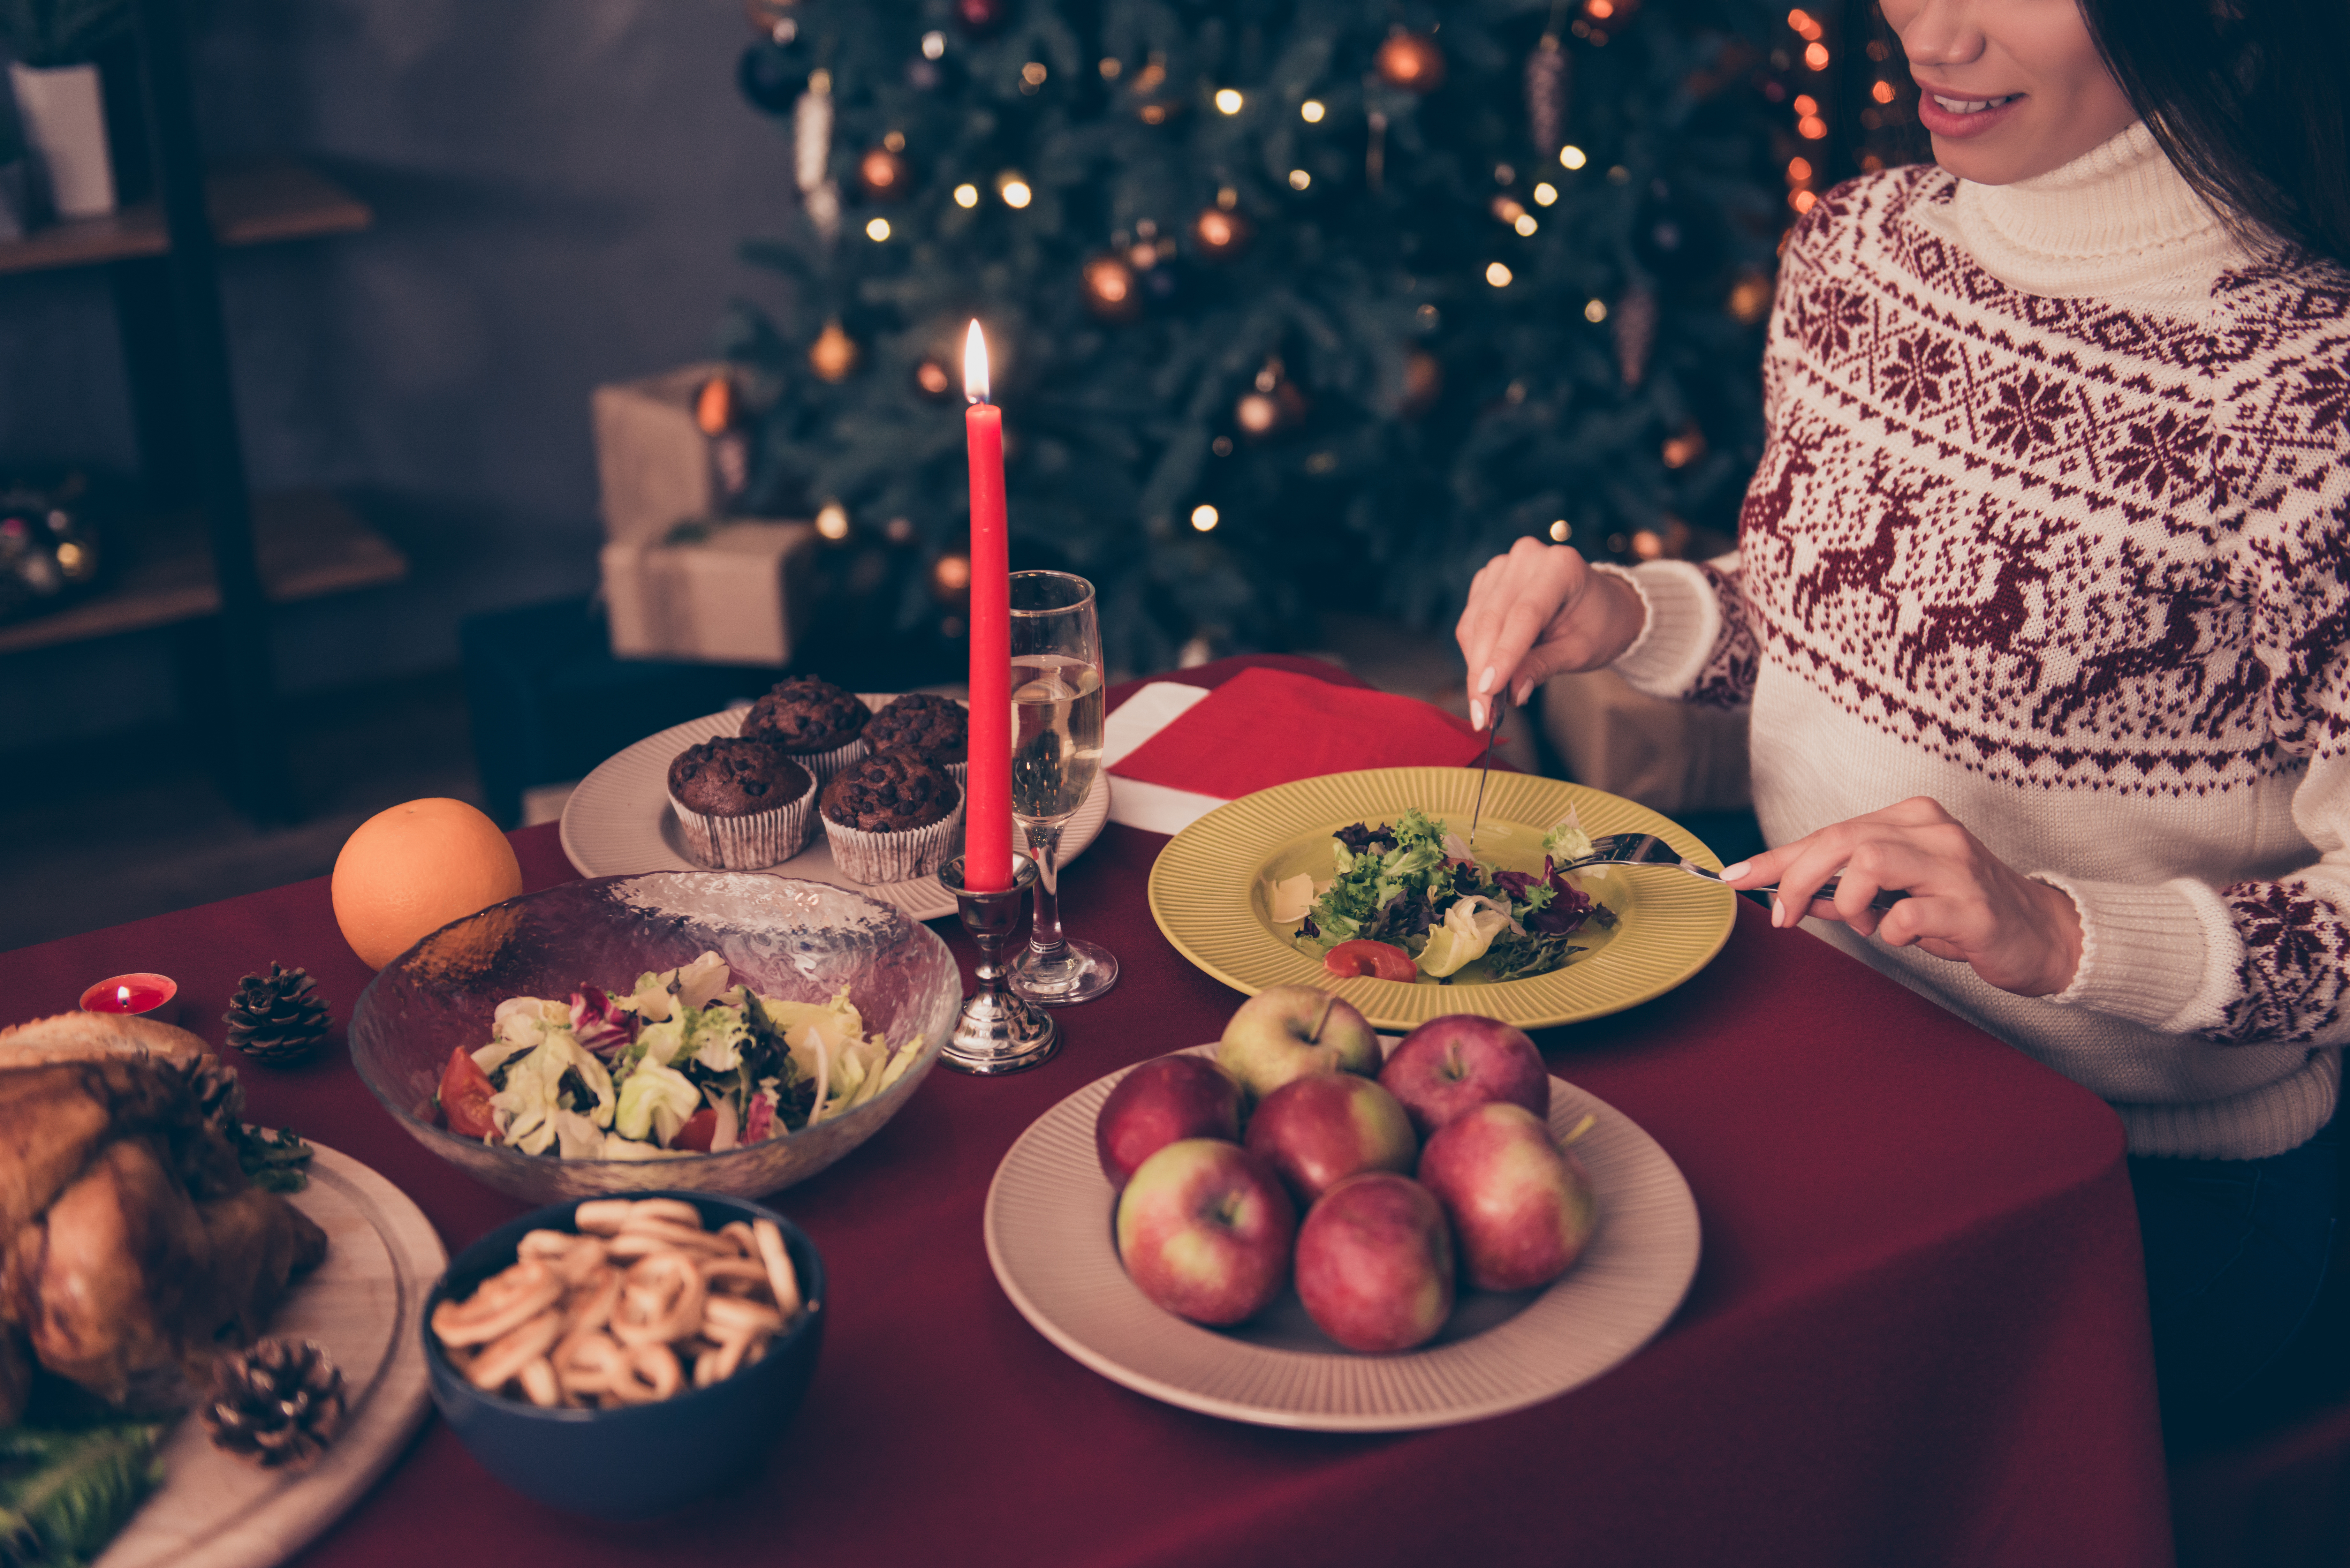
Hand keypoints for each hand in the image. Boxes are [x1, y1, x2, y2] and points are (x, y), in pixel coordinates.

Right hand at [1455, 537, 1647, 728]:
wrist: (1604, 605)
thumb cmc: (1599, 625)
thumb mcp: (1581, 651)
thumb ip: (1544, 666)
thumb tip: (1511, 693)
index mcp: (1561, 566)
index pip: (1523, 615)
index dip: (1503, 656)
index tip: (1487, 693)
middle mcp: (1528, 557)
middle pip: (1492, 619)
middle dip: (1482, 671)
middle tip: (1481, 714)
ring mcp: (1504, 565)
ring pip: (1475, 622)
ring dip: (1475, 666)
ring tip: (1484, 704)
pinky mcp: (1489, 579)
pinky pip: (1471, 620)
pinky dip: (1475, 652)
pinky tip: (1486, 675)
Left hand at [1719, 797, 2084, 997]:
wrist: (2037, 934)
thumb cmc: (1959, 912)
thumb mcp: (1896, 893)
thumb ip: (1844, 889)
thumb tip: (1787, 893)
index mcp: (1909, 820)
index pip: (1828, 833)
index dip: (1775, 858)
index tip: (1731, 877)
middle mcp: (1932, 831)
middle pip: (1842, 841)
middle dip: (1795, 878)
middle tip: (1782, 916)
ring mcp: (1955, 866)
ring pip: (1870, 862)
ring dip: (1848, 901)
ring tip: (1864, 923)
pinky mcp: (1973, 907)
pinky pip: (1909, 915)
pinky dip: (1891, 932)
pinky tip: (1904, 937)